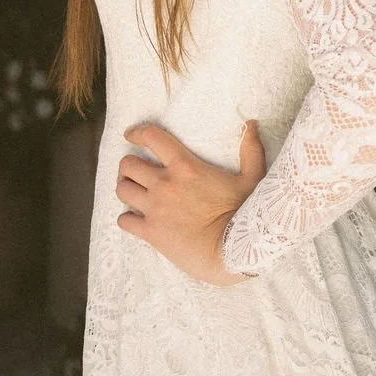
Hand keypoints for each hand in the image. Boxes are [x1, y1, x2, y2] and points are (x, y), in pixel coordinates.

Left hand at [116, 120, 266, 285]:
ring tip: (133, 191)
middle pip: (128, 165)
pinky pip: (124, 220)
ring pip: (122, 190)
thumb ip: (250, 149)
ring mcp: (155, 209)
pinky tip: (136, 219)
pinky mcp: (151, 232)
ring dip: (126, 188)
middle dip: (129, 165)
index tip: (132, 135)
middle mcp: (164, 184)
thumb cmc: (245, 213)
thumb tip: (251, 124)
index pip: (151, 138)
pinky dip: (127, 218)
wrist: (234, 251)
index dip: (137, 132)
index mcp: (185, 166)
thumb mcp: (252, 178)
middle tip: (136, 170)